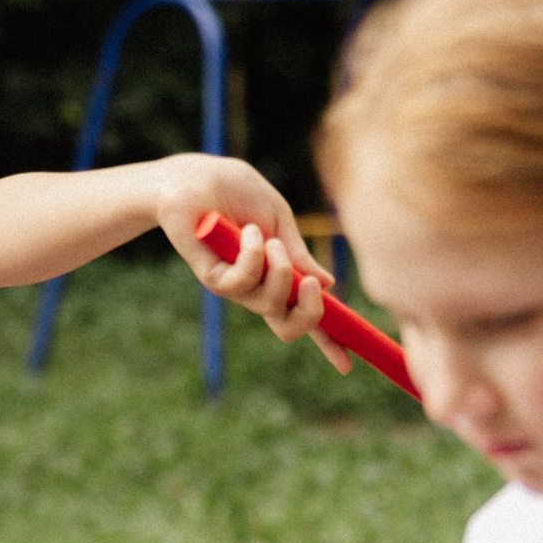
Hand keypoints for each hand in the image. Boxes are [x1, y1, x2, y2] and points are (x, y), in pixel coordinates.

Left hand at [154, 155, 354, 373]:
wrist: (194, 179)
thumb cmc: (235, 192)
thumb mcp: (279, 220)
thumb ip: (298, 253)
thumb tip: (327, 284)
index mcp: (280, 274)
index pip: (305, 314)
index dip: (328, 341)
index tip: (348, 364)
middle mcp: (258, 287)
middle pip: (290, 327)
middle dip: (310, 312)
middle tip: (310, 283)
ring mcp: (235, 286)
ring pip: (270, 305)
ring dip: (279, 271)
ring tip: (266, 238)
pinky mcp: (213, 279)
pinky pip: (242, 284)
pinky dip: (252, 256)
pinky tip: (246, 232)